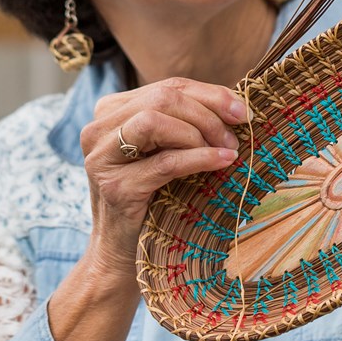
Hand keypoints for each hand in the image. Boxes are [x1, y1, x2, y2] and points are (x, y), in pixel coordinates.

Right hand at [78, 78, 246, 280]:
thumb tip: (236, 103)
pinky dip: (199, 158)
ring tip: (227, 151)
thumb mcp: (166, 151)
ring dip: (200, 133)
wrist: (121, 253)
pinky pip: (164, 162)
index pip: (168, 87)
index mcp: (111, 111)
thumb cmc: (151, 198)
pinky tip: (222, 162)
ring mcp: (101, 158)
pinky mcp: (115, 187)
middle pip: (163, 98)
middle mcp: (98, 129)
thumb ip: (186, 122)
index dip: (210, 94)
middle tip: (235, 137)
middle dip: (208, 114)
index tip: (243, 112)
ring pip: (155, 120)